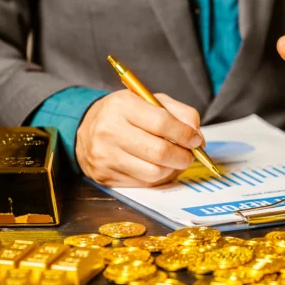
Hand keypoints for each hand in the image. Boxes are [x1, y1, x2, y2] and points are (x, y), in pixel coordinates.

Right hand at [76, 90, 203, 186]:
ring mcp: (105, 156)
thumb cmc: (125, 114)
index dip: (185, 134)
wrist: (87, 129)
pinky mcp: (105, 176)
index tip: (196, 140)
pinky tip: (157, 167)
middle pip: (159, 152)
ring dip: (172, 169)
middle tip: (189, 155)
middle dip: (183, 156)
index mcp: (122, 105)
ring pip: (153, 172)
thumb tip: (197, 137)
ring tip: (174, 161)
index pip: (161, 122)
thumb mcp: (150, 101)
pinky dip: (157, 178)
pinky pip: (143, 183)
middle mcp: (109, 130)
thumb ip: (179, 113)